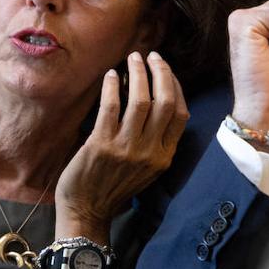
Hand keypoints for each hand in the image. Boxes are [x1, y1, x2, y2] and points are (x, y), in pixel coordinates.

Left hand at [55, 51, 188, 232]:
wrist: (87, 211)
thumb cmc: (114, 186)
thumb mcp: (147, 169)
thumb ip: (156, 142)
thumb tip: (156, 100)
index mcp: (165, 157)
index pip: (180, 114)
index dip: (176, 87)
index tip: (166, 70)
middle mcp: (150, 152)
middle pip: (165, 102)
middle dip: (161, 72)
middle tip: (151, 56)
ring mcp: (126, 149)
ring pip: (141, 100)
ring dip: (138, 73)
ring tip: (132, 59)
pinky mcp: (101, 145)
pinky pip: (111, 107)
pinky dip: (112, 87)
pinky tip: (111, 75)